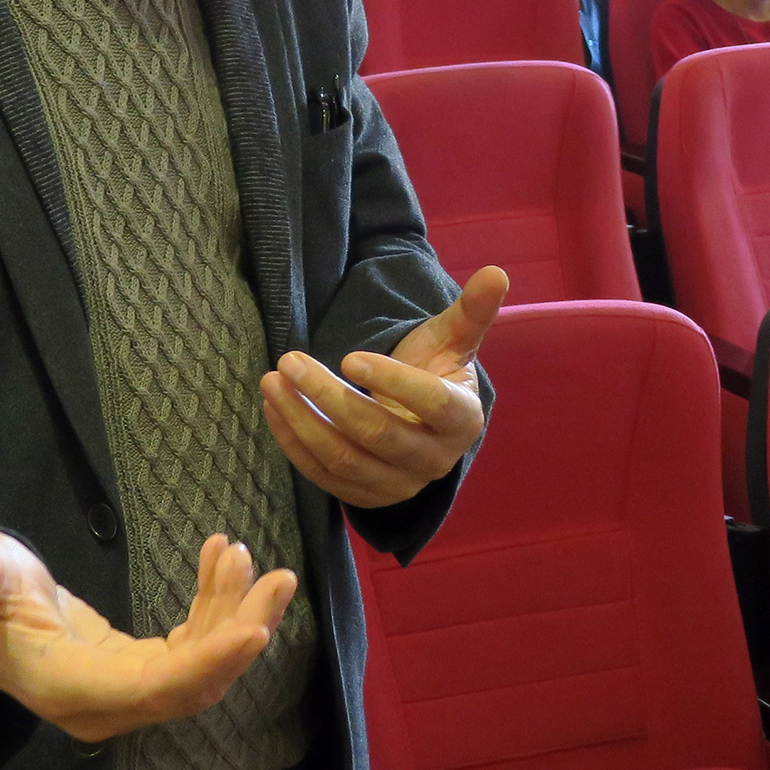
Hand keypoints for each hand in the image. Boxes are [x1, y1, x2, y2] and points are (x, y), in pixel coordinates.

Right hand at [0, 529, 296, 746]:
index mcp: (69, 688)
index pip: (153, 689)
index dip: (208, 664)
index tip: (255, 631)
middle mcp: (106, 704)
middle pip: (192, 684)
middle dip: (241, 634)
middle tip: (279, 579)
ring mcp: (126, 692)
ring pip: (200, 666)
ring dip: (233, 612)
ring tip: (245, 555)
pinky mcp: (138, 672)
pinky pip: (190, 649)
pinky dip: (212, 607)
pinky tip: (220, 560)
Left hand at [261, 268, 505, 509]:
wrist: (422, 425)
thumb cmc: (435, 373)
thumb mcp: (452, 341)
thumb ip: (470, 311)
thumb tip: (496, 272)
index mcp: (461, 419)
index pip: (431, 404)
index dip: (391, 381)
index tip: (349, 356)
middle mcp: (433, 460)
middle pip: (377, 433)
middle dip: (328, 396)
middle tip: (289, 360)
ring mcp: (397, 485)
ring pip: (344, 459)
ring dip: (302, 421)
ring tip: (273, 381)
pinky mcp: (365, 496)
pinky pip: (323, 476)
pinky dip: (294, 443)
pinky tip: (274, 407)